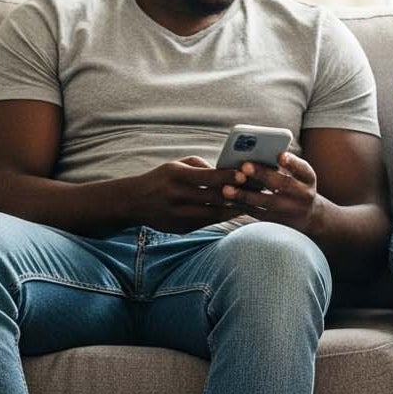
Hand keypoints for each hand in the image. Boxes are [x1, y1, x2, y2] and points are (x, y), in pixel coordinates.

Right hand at [132, 157, 248, 231]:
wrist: (135, 202)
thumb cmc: (161, 179)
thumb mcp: (176, 165)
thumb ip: (200, 166)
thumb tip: (225, 171)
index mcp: (177, 176)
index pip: (207, 177)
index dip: (227, 177)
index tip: (245, 176)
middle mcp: (178, 197)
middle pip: (214, 198)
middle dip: (237, 195)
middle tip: (258, 191)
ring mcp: (180, 215)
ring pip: (214, 214)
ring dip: (234, 209)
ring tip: (252, 203)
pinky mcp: (182, 228)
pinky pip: (208, 222)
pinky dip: (223, 217)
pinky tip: (236, 212)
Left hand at [221, 150, 319, 231]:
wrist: (309, 217)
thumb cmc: (298, 187)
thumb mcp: (301, 175)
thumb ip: (288, 164)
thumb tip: (262, 152)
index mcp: (308, 179)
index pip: (303, 168)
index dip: (291, 162)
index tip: (279, 154)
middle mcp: (302, 195)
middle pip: (283, 184)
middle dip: (263, 174)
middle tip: (244, 166)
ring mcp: (289, 211)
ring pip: (266, 202)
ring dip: (245, 195)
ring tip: (227, 188)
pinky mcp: (276, 222)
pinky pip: (257, 214)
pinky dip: (242, 206)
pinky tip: (228, 199)